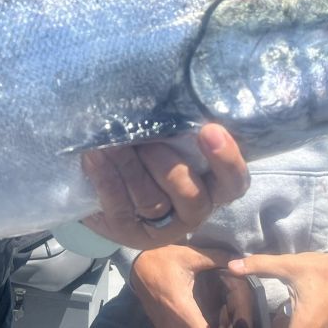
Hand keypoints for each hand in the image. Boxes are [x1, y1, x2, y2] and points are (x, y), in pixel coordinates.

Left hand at [80, 124, 248, 248]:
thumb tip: (164, 95)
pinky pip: (118, 206)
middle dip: (168, 168)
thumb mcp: (169, 140)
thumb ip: (176, 128)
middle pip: (192, 197)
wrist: (108, 185)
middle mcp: (193, 210)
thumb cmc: (149, 152)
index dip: (226, 160)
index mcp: (213, 185)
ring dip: (130, 167)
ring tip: (111, 141)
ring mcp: (161, 226)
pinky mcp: (128, 232)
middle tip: (148, 144)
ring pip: (151, 201)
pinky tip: (93, 156)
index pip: (233, 181)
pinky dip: (105, 177)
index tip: (209, 129)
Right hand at [131, 245, 257, 327]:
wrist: (136, 263)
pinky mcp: (160, 324)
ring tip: (215, 319)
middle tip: (226, 319)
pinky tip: (200, 318)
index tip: (231, 322)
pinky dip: (190, 326)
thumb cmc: (163, 258)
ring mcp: (164, 325)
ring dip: (200, 327)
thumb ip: (216, 258)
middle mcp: (171, 322)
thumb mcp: (190, 255)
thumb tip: (238, 259)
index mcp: (181, 307)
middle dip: (213, 327)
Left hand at [228, 251, 327, 327]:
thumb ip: (259, 265)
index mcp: (304, 325)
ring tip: (260, 318)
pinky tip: (278, 319)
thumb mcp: (289, 265)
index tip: (243, 325)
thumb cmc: (321, 270)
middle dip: (268, 325)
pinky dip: (287, 325)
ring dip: (278, 325)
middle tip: (248, 319)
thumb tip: (231, 265)